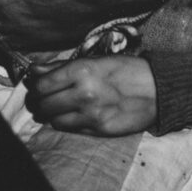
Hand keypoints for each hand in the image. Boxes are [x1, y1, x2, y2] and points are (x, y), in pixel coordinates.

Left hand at [26, 55, 157, 136]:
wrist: (158, 89)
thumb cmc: (126, 70)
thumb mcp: (95, 60)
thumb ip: (61, 67)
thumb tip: (34, 70)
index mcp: (82, 70)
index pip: (42, 85)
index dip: (34, 87)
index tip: (35, 86)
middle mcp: (83, 93)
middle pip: (43, 105)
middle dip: (38, 103)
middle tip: (40, 99)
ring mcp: (91, 114)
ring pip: (53, 120)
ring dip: (50, 115)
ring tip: (56, 108)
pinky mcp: (99, 130)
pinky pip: (70, 129)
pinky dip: (66, 123)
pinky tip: (73, 115)